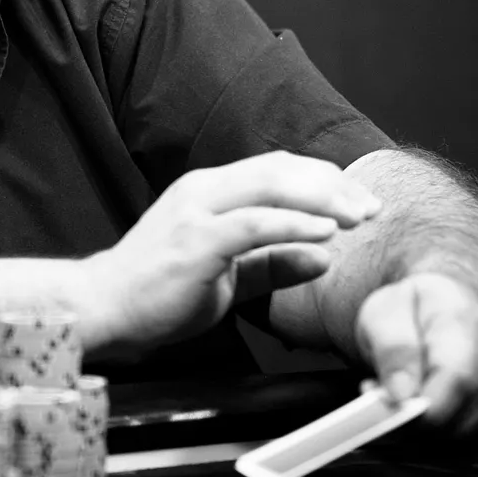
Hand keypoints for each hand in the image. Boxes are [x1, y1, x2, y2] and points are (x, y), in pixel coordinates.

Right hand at [83, 150, 381, 349]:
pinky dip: (294, 224)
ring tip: (358, 217)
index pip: (276, 168)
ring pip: (271, 186)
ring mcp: (196, 212)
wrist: (105, 308)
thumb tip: (323, 257)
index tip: (359, 203)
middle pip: (281, 169)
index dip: (323, 180)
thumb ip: (273, 263)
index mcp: (208, 191)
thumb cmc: (158, 291)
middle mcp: (203, 190)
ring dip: (323, 200)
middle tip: (371, 208)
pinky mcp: (195, 241)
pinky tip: (325, 233)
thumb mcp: (228, 276)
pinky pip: (254, 224)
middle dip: (334, 186)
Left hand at [355, 272, 477, 435]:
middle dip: (407, 419)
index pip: (456, 378)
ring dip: (415, 431)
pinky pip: (460, 451)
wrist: (440, 311)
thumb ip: (392, 348)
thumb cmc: (411, 310)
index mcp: (466, 323)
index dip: (420, 406)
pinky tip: (417, 414)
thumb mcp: (384, 312)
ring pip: (455, 440)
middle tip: (378, 394)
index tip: (387, 405)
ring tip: (397, 397)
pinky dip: (430, 442)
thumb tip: (402, 394)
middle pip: (455, 416)